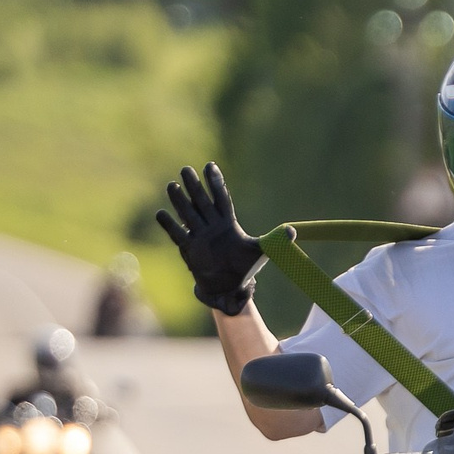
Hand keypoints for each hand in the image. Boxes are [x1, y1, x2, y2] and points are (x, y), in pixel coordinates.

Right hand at [155, 163, 264, 315]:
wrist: (230, 289)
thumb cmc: (245, 268)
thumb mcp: (261, 253)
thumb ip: (275, 242)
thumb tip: (293, 233)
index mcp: (228, 224)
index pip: (222, 199)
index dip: (216, 183)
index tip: (210, 165)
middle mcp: (212, 227)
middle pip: (202, 202)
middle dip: (195, 187)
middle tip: (186, 169)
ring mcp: (199, 237)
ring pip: (188, 215)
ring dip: (180, 201)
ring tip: (171, 185)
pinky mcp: (190, 250)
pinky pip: (178, 235)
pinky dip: (170, 225)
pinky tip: (160, 213)